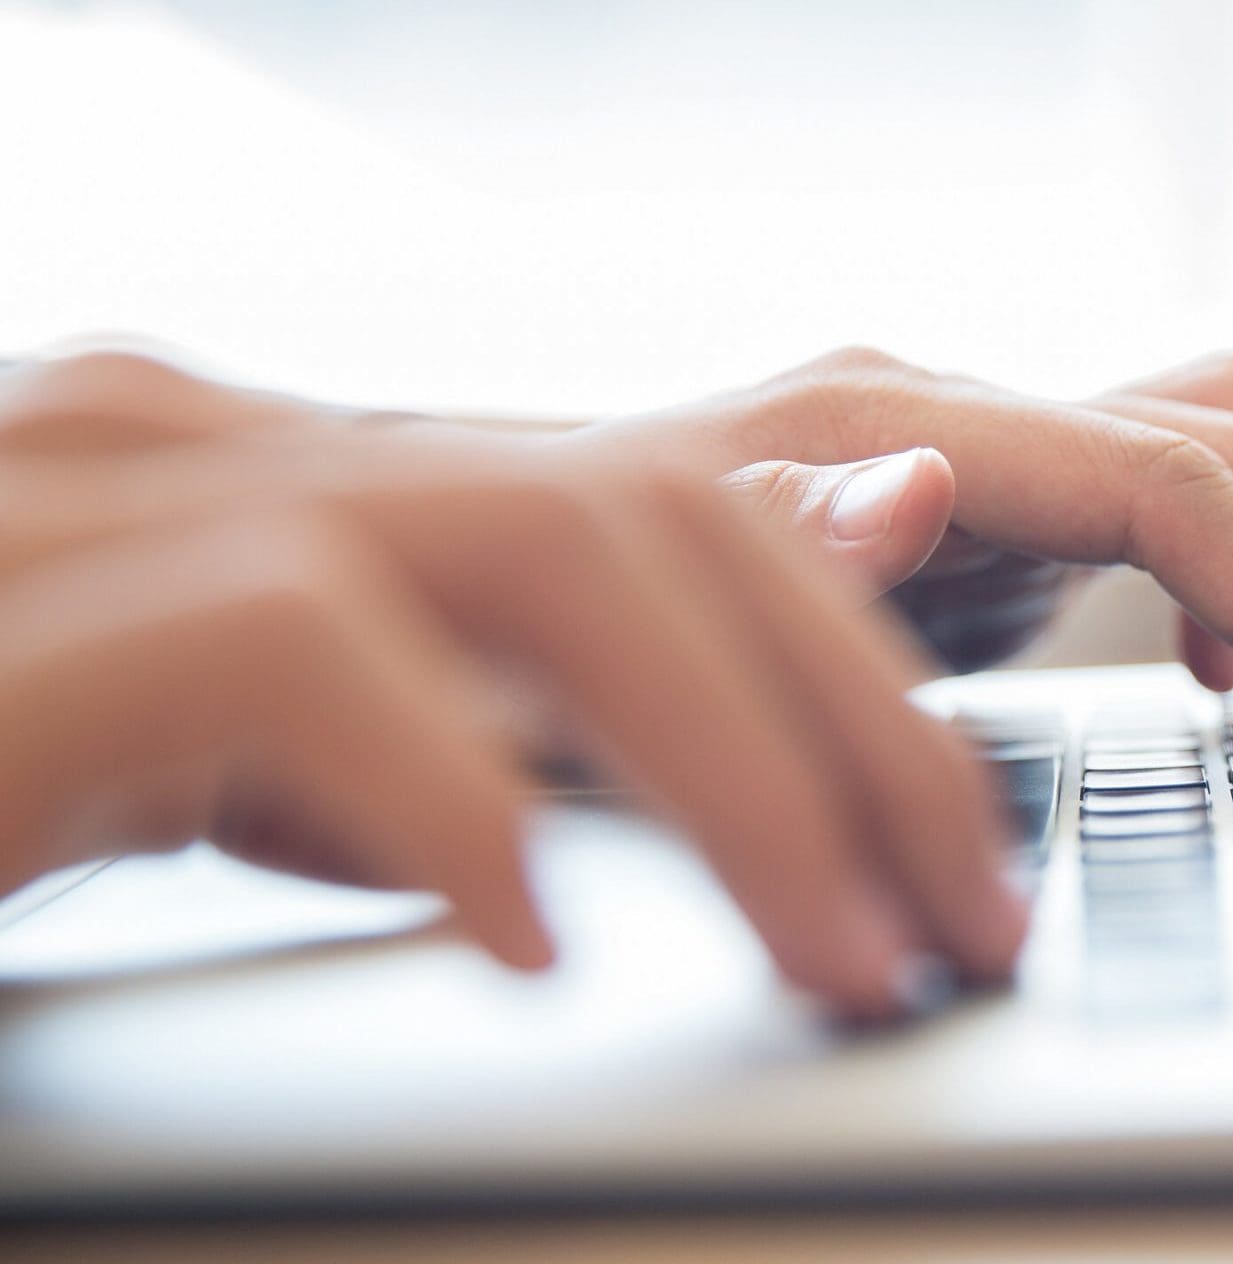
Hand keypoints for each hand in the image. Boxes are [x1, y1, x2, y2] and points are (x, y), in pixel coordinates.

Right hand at [0, 354, 1023, 1016]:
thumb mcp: (242, 768)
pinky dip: (451, 797)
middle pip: (655, 518)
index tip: (962, 841)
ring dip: (746, 772)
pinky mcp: (21, 626)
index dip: (850, 672)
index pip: (658, 511)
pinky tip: (521, 945)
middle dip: (860, 731)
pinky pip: (299, 652)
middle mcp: (215, 444)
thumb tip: (656, 752)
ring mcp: (104, 503)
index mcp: (288, 475)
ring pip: (548, 550)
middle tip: (968, 921)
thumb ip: (444, 719)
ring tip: (849, 958)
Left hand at [583, 348, 1232, 759]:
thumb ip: (784, 555)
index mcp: (890, 425)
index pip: (1177, 485)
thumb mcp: (625, 633)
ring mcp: (985, 446)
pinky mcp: (993, 505)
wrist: (449, 579)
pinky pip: (1187, 508)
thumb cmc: (520, 634)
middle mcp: (959, 404)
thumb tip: (930, 480)